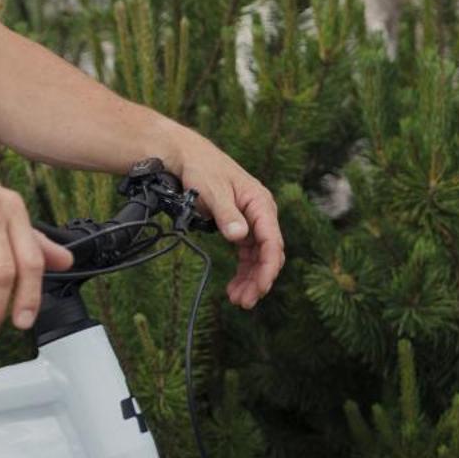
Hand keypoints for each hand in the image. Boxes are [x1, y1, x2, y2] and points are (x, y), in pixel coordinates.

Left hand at [172, 136, 284, 307]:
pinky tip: (235, 286)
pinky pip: (246, 252)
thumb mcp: (212, 190)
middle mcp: (260, 213)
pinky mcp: (239, 225)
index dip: (268, 267)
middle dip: (259, 279)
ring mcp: (251, 220)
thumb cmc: (201, 168)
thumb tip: (240, 237)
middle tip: (245, 301)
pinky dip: (242, 269)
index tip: (261, 288)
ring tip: (238, 299)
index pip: (272, 241)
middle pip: (268, 252)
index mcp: (260, 203)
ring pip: (257, 256)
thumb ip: (226, 214)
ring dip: (250, 278)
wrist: (186, 155)